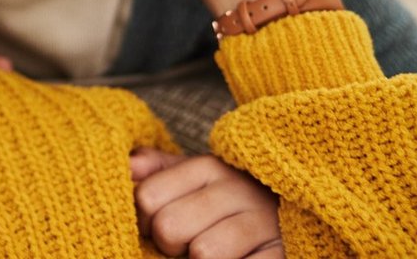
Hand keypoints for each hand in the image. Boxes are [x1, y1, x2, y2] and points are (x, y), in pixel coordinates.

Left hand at [131, 148, 281, 257]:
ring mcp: (262, 222)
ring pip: (202, 253)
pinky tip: (236, 258)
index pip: (147, 197)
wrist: (290, 215)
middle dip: (170, 244)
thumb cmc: (229, 200)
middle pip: (169, 227)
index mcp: (208, 167)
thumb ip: (157, 170)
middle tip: (185, 244)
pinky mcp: (280, 252)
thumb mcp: (194, 177)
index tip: (156, 226)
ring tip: (211, 252)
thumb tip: (126, 166)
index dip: (144, 221)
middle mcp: (235, 189)